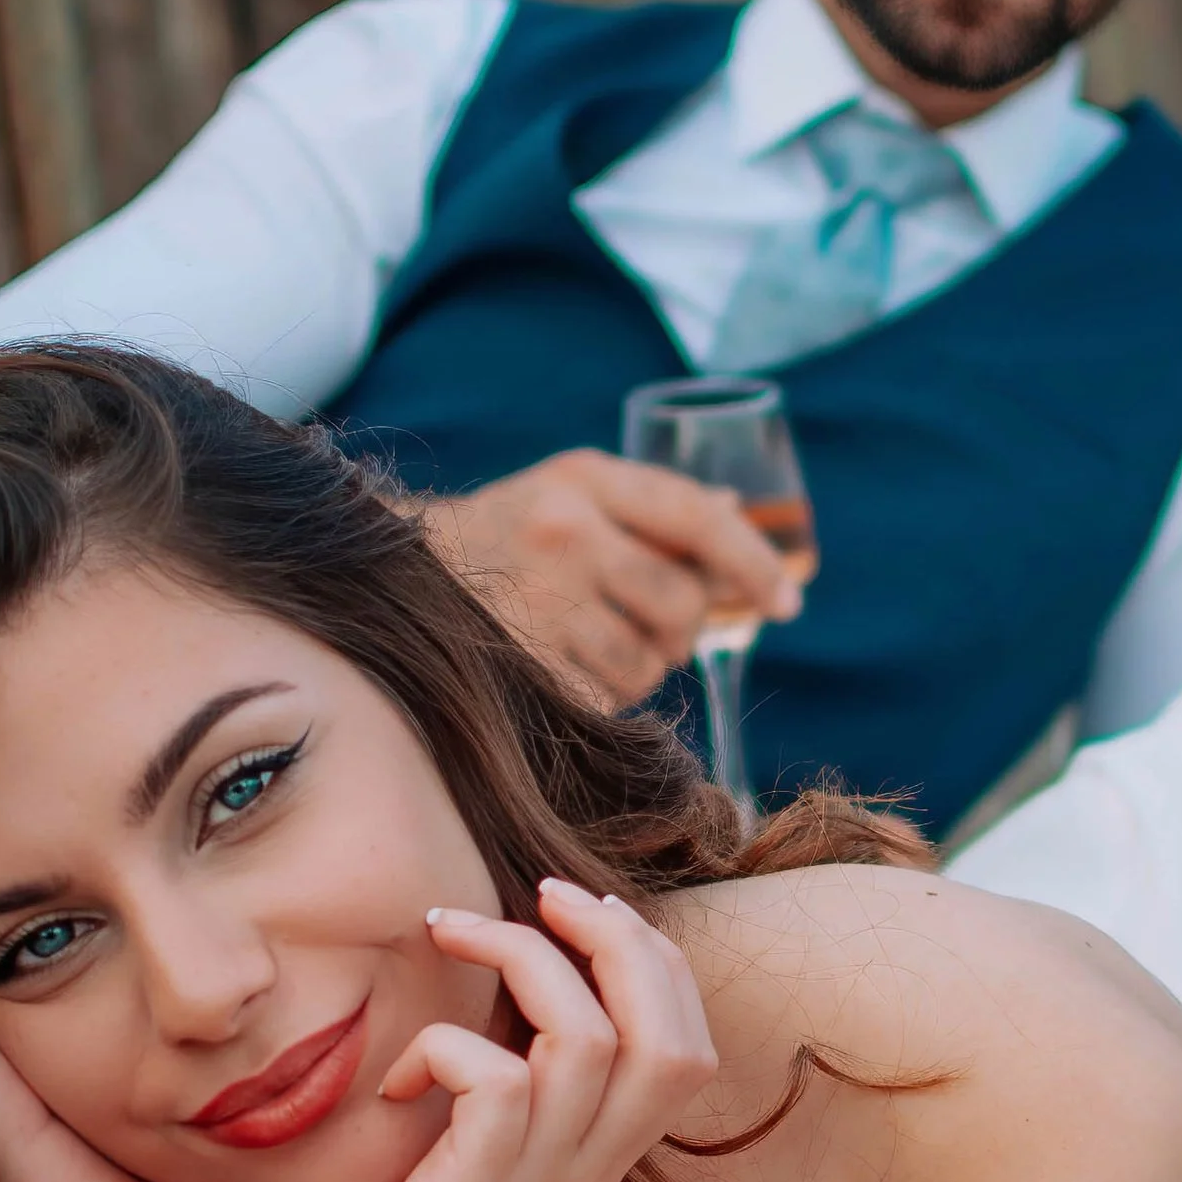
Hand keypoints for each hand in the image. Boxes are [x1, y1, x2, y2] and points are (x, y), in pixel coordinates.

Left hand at [238, 880, 718, 1181]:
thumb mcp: (478, 1133)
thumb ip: (519, 1066)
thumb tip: (522, 951)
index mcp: (604, 1156)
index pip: (690, 1046)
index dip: (652, 959)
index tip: (577, 908)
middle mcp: (588, 1176)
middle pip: (667, 1040)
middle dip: (613, 941)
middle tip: (537, 895)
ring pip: (584, 1043)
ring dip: (515, 960)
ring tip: (446, 935)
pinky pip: (495, 1087)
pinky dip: (443, 1046)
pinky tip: (395, 1078)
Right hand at [423, 450, 799, 707]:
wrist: (395, 573)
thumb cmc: (506, 535)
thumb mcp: (571, 494)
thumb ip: (652, 508)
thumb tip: (737, 515)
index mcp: (583, 479)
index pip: (697, 518)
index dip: (753, 563)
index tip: (787, 603)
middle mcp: (562, 531)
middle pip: (680, 605)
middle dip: (679, 629)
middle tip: (645, 626)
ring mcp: (536, 601)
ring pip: (646, 664)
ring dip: (636, 669)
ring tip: (587, 642)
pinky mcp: (519, 665)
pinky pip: (604, 702)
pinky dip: (601, 699)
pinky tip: (564, 670)